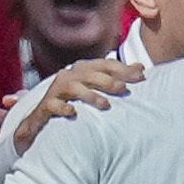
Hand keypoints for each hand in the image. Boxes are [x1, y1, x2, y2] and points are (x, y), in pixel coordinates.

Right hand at [17, 59, 142, 149]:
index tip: (141, 76)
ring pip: (73, 88)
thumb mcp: (95, 86)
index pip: (104, 65)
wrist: (42, 118)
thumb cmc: (74, 99)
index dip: (123, 69)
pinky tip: (73, 112)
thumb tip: (141, 69)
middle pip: (89, 74)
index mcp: (83, 70)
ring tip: (105, 105)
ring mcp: (56, 91)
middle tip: (123, 89)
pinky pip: (53, 105)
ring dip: (89, 95)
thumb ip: (116, 77)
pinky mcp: (46, 106)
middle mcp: (70, 76)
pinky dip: (63, 107)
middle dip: (107, 81)